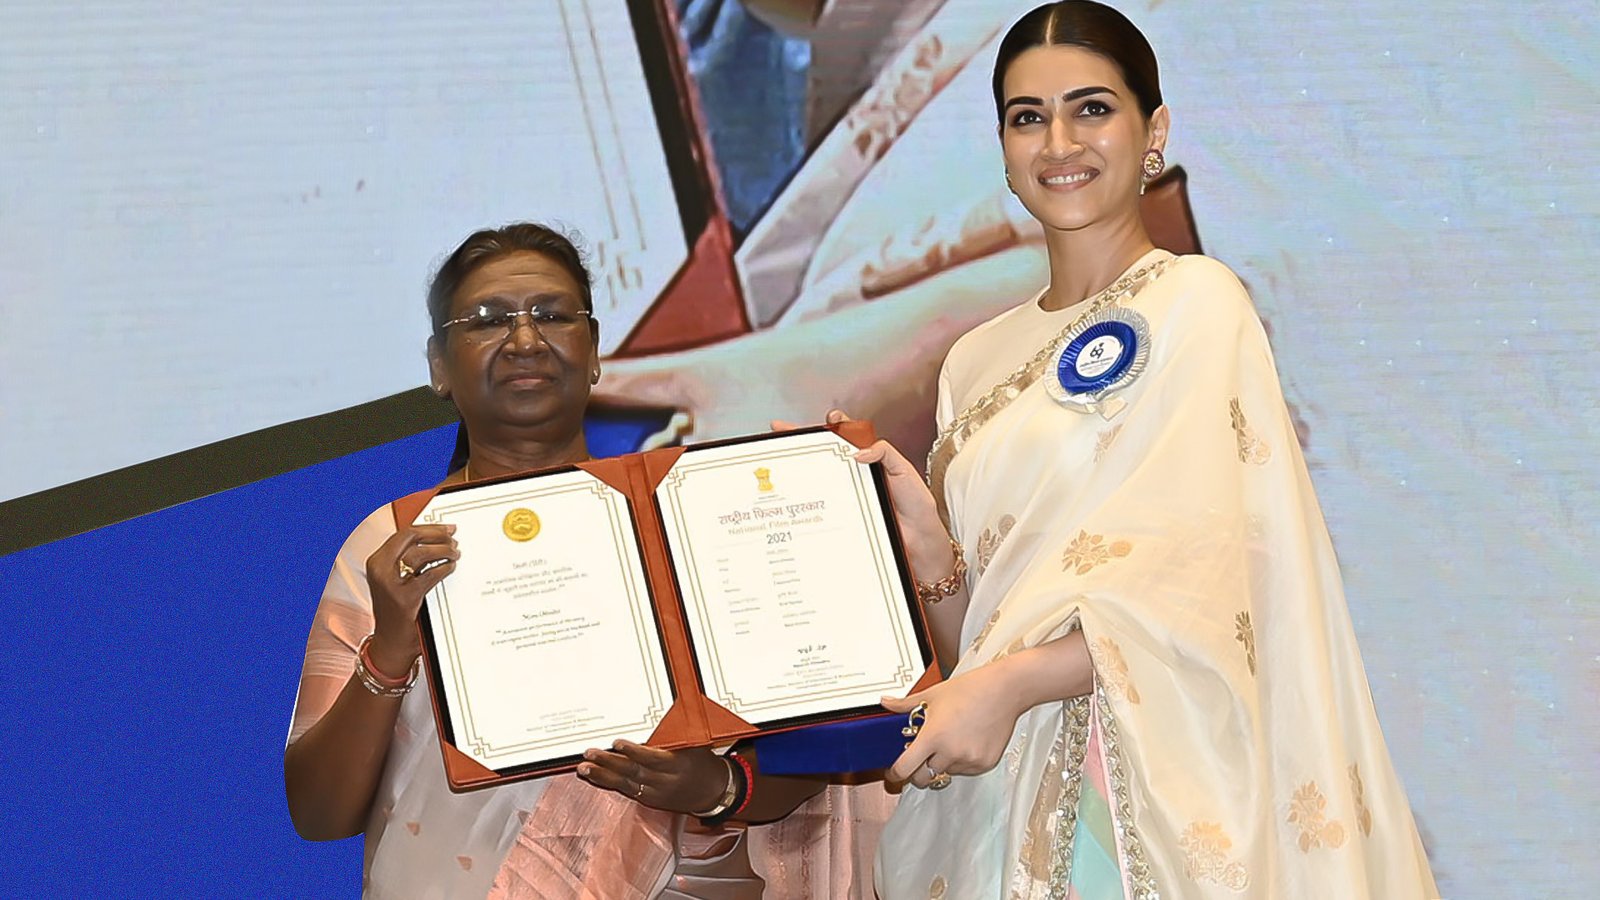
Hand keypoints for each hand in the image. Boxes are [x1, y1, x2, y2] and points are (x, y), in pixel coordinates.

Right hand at [364, 524, 457, 673]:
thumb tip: (440, 539)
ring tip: (455, 554)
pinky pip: (429, 576)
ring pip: (419, 554)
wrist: (391, 644)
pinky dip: (443, 569)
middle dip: (437, 534)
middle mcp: (380, 569)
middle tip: (454, 539)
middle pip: (411, 538)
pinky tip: (451, 568)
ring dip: (442, 550)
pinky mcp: (404, 599)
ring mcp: (390, 584)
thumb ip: (410, 560)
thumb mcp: (397, 580)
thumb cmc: (398, 611)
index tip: (447, 528)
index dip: (429, 528)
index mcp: (377, 561)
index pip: (404, 533)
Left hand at [577, 741, 729, 814]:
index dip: (632, 751)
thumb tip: (655, 717)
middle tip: (590, 754)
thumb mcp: (694, 745)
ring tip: (584, 768)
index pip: (651, 758)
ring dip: (602, 776)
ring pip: (625, 785)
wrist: (714, 792)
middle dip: (609, 763)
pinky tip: (596, 778)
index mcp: (677, 765)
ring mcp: (656, 793)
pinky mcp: (651, 801)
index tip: (616, 742)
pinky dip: (610, 784)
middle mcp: (664, 782)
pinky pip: (627, 792)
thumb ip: (674, 737)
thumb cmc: (703, 763)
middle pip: (632, 773)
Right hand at [797, 409, 954, 583]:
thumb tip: (858, 452)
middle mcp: (852, 476)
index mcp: (868, 460)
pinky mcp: (841, 515)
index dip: (833, 426)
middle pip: (822, 455)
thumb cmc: (915, 503)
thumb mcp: (903, 470)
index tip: (827, 418)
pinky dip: (804, 499)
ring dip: (797, 469)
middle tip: (780, 430)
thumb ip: (884, 453)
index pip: (846, 437)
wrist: (919, 539)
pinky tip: (791, 494)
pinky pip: (821, 504)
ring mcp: (844, 496)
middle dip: (801, 442)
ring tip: (779, 457)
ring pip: (817, 478)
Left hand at [882, 662, 1027, 789]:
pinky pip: (965, 771)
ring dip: (942, 762)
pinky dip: (961, 762)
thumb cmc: (971, 689)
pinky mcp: (985, 763)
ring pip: (946, 772)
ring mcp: (969, 760)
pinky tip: (965, 741)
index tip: (894, 772)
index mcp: (933, 736)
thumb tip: (886, 702)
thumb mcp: (932, 694)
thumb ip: (905, 704)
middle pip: (924, 777)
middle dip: (918, 771)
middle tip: (920, 757)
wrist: (1005, 690)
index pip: (905, 769)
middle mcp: (950, 752)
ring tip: (950, 739)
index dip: (895, 774)